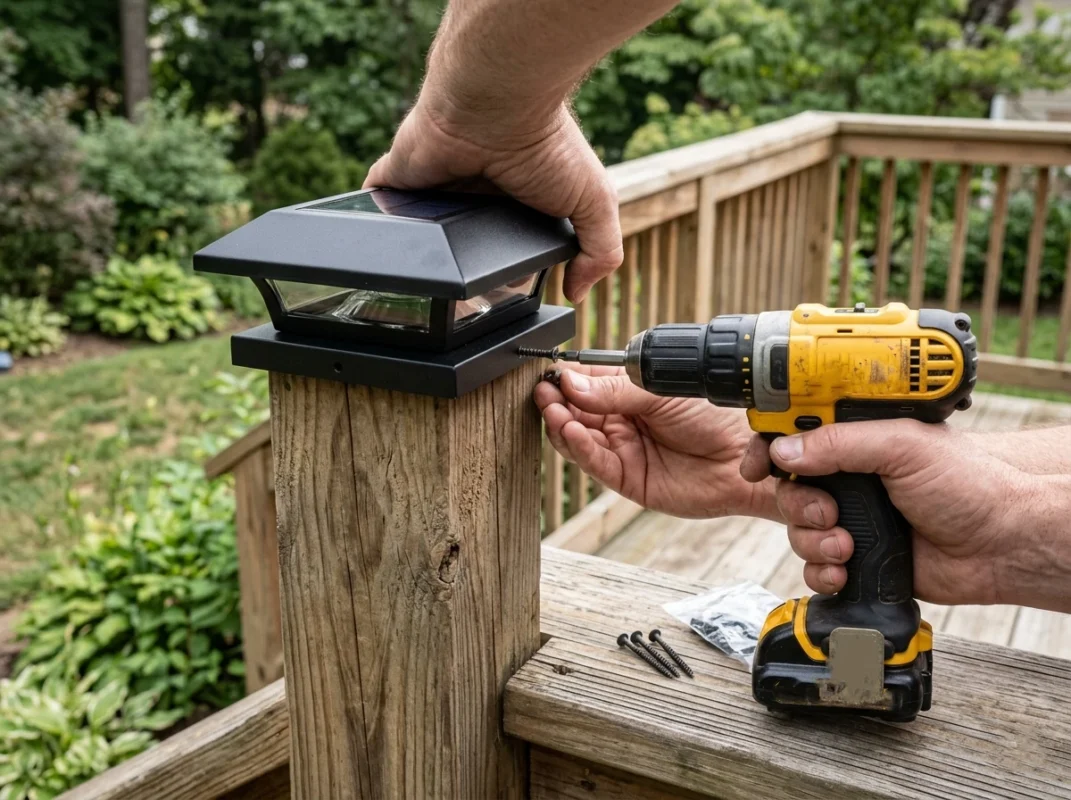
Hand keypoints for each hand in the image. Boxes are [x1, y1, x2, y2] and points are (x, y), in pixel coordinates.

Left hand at [365, 97, 621, 303]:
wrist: (499, 104)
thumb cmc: (549, 144)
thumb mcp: (595, 202)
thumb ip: (600, 251)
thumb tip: (578, 292)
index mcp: (515, 200)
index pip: (506, 248)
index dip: (505, 277)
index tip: (505, 300)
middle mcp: (473, 193)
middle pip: (460, 248)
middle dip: (460, 278)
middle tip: (465, 309)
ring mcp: (434, 186)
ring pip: (419, 236)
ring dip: (419, 260)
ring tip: (424, 296)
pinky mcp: (398, 178)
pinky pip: (379, 207)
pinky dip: (379, 229)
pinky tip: (384, 254)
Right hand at [534, 366, 778, 519]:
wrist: (743, 458)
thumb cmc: (713, 416)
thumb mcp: (661, 393)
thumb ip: (616, 391)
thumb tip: (571, 383)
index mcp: (628, 392)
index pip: (586, 382)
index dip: (565, 377)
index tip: (547, 371)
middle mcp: (620, 419)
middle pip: (575, 410)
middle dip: (556, 400)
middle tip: (543, 391)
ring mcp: (620, 448)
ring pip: (577, 437)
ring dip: (561, 423)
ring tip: (553, 410)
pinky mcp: (625, 477)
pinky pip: (594, 461)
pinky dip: (578, 446)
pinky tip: (571, 430)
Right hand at [740, 420, 1063, 608]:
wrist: (1000, 543)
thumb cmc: (968, 484)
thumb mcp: (901, 446)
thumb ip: (840, 444)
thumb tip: (785, 452)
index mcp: (857, 439)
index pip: (795, 435)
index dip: (768, 448)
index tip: (755, 466)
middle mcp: (850, 476)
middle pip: (787, 487)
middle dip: (798, 505)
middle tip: (829, 513)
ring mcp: (852, 517)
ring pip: (797, 529)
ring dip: (813, 541)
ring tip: (847, 546)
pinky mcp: (856, 557)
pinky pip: (813, 566)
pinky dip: (821, 571)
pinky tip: (844, 571)